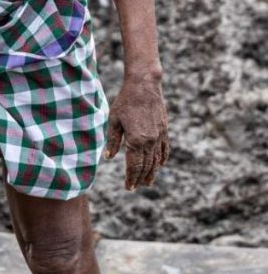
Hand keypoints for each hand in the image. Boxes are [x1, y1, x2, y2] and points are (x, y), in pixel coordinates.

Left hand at [103, 73, 168, 190]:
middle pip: (146, 166)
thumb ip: (112, 140)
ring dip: (152, 173)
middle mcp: (150, 141)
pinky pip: (164, 149)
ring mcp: (159, 136)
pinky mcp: (164, 130)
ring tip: (148, 182)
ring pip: (156, 160)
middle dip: (140, 178)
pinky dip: (162, 159)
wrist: (144, 85)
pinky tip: (159, 165)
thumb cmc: (125, 101)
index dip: (131, 178)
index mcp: (136, 140)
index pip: (134, 166)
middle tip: (135, 187)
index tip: (128, 188)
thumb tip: (109, 157)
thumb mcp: (114, 120)